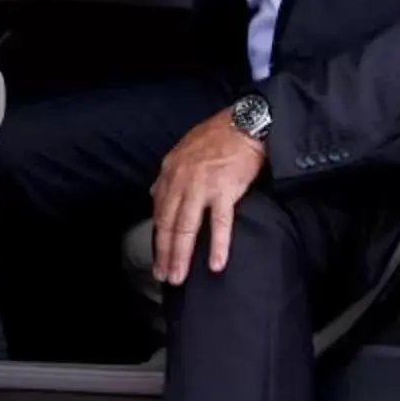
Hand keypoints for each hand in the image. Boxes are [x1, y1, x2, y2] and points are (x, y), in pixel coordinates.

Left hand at [148, 107, 268, 286]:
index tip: (156, 257)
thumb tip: (155, 193)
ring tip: (179, 277)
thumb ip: (169, 175)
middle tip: (163, 276)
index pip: (159, 211)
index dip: (157, 237)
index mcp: (170, 171)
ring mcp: (202, 186)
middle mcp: (181, 180)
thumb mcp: (183, 150)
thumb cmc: (217, 135)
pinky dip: (218, 246)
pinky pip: (220, 224)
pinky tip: (216, 265)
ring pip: (186, 227)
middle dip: (164, 253)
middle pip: (167, 224)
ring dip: (181, 255)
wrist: (244, 123)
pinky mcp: (225, 190)